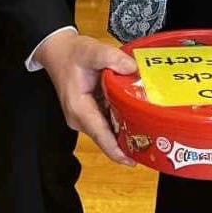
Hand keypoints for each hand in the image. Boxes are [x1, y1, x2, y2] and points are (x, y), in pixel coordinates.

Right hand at [33, 30, 137, 164]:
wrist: (57, 51)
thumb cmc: (72, 53)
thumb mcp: (92, 51)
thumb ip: (112, 58)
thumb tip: (133, 69)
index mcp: (79, 108)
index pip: (100, 135)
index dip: (117, 150)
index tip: (133, 161)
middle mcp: (80, 118)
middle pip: (106, 138)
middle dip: (127, 143)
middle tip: (154, 144)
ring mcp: (84, 117)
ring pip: (108, 131)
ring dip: (126, 132)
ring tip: (150, 134)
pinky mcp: (89, 113)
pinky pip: (107, 122)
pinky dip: (121, 122)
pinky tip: (138, 118)